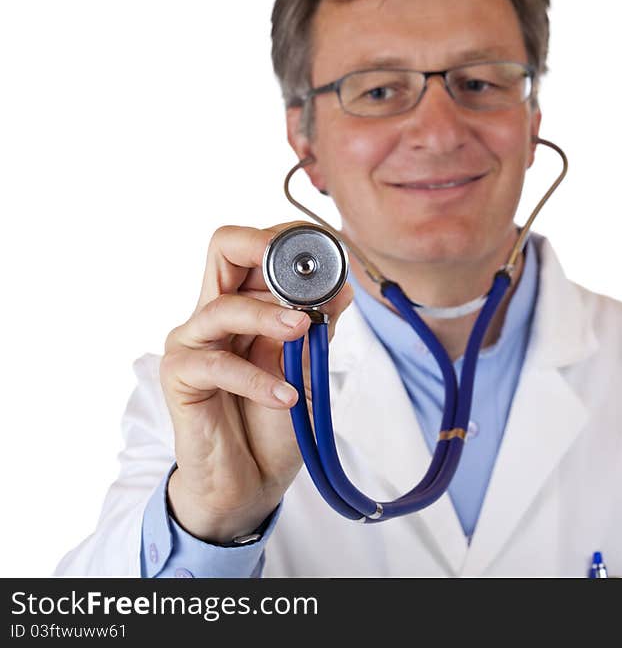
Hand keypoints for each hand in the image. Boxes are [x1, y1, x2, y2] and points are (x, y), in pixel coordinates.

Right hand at [159, 224, 352, 542]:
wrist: (251, 482)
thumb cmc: (275, 423)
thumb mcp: (308, 368)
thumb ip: (319, 328)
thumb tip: (343, 287)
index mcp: (244, 304)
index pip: (252, 247)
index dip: (286, 238)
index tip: (328, 249)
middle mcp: (213, 314)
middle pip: (223, 247)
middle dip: (265, 249)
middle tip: (304, 271)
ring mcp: (192, 343)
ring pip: (223, 307)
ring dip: (268, 315)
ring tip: (303, 331)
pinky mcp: (180, 377)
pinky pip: (216, 365)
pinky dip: (256, 379)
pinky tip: (286, 395)